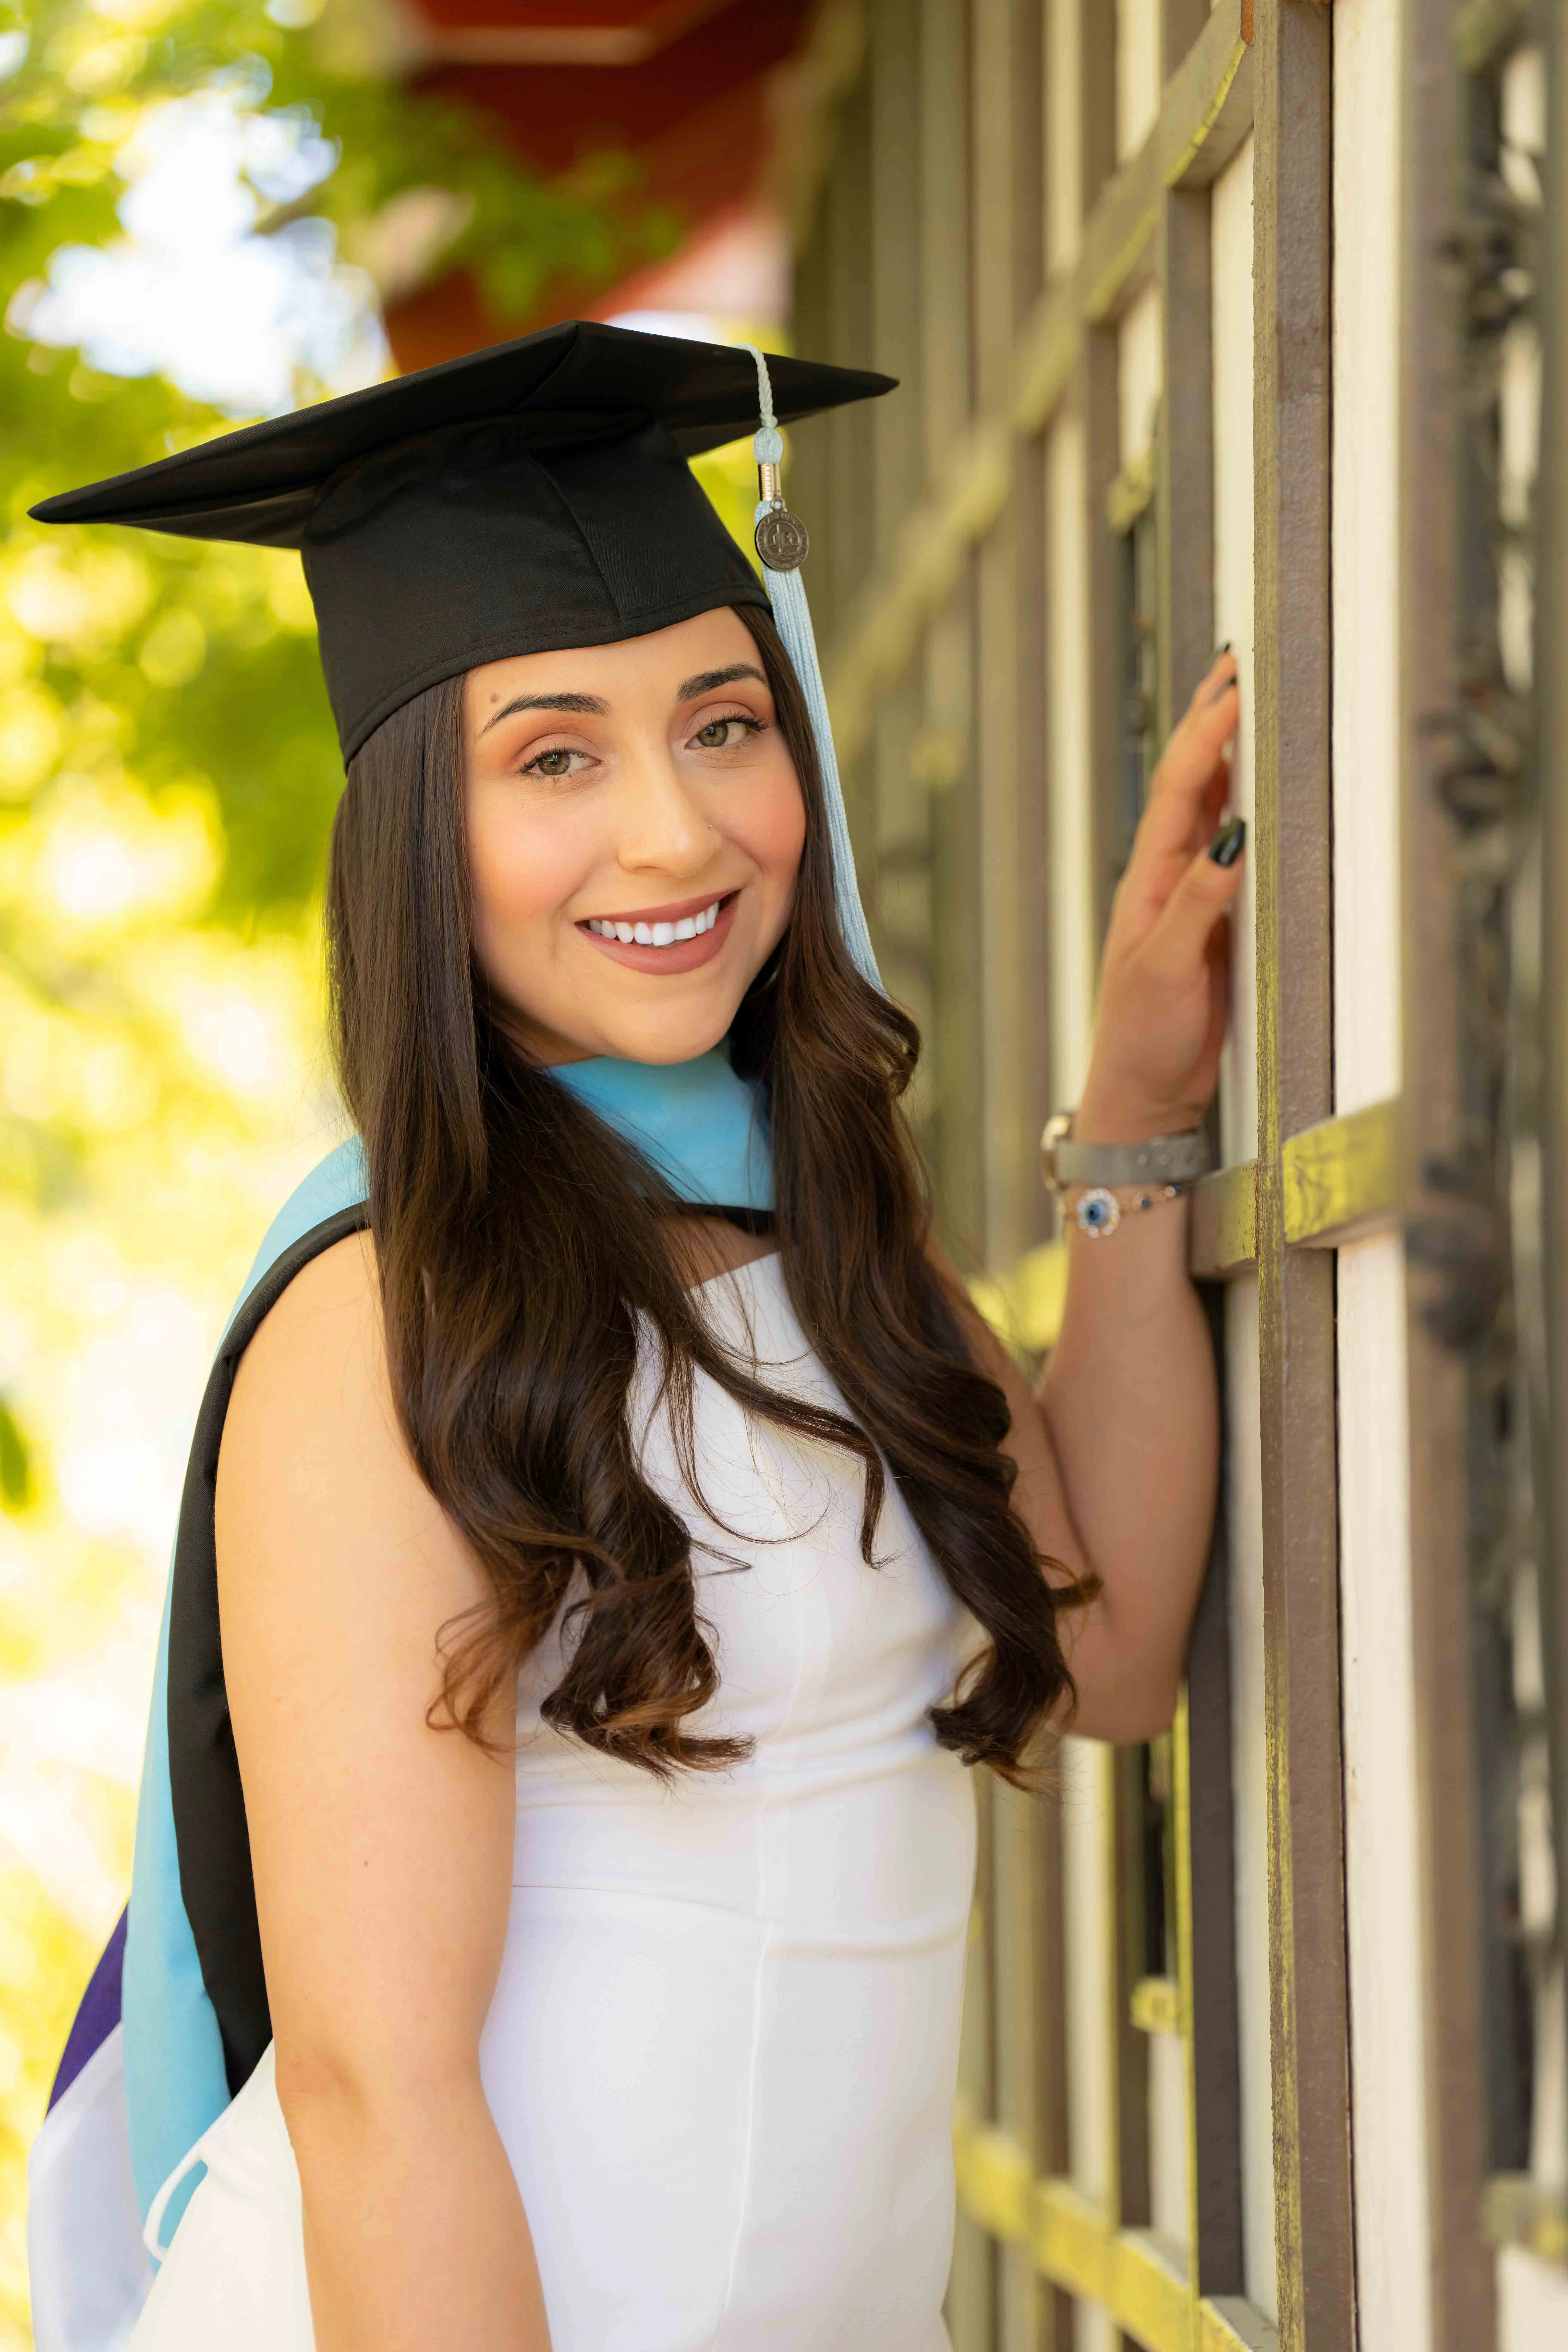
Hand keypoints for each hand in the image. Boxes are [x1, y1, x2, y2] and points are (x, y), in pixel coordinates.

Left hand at [1076, 650, 1243, 1144]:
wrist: (1143, 1096)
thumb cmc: (1143, 1040)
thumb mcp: (1168, 969)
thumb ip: (1199, 903)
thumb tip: (1232, 835)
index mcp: (1148, 882)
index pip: (1181, 790)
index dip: (1205, 735)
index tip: (1232, 686)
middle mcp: (1168, 880)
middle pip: (1192, 786)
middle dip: (1210, 726)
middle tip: (1234, 665)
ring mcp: (1192, 899)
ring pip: (1211, 813)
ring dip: (1226, 758)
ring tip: (1243, 702)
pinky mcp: (1215, 924)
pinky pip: (1231, 853)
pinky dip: (1244, 810)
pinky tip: (1257, 786)